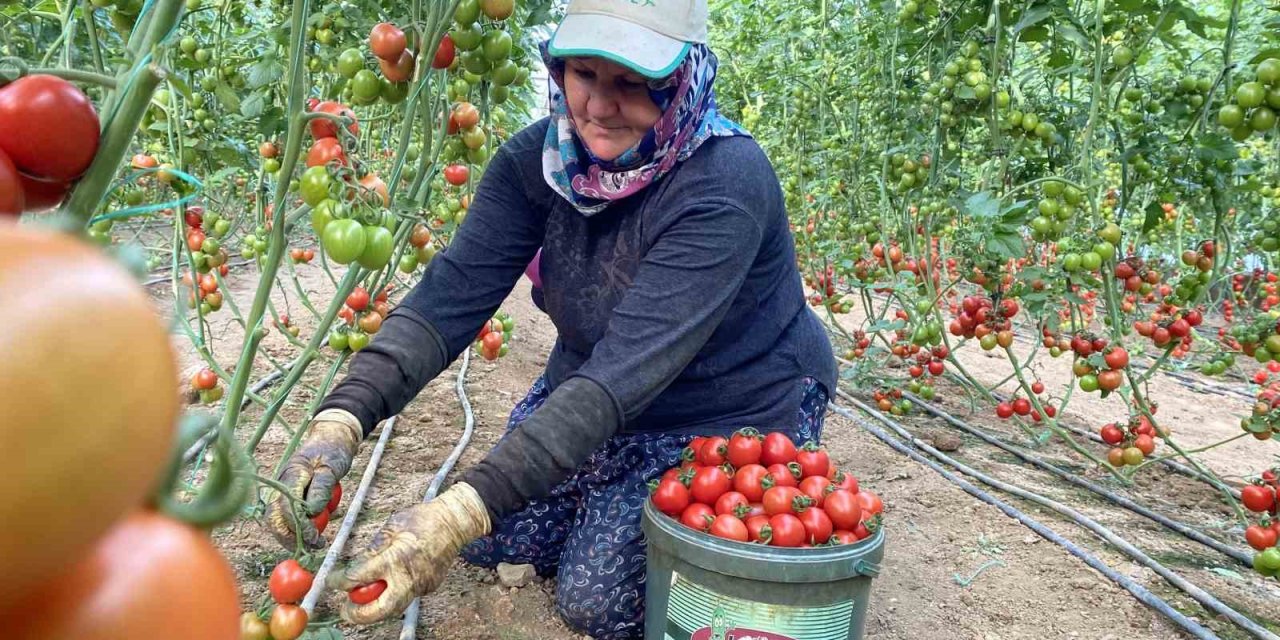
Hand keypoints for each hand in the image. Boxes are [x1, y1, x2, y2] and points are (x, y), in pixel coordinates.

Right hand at [264, 409, 362, 548]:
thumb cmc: (333, 450)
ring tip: (313, 544)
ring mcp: (282, 489)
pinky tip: (309, 534)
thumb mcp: (332, 467)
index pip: (287, 506)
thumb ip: (321, 488)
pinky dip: (293, 528)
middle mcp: (282, 483)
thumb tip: (311, 512)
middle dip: (289, 537)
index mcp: (292, 474)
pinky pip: (284, 516)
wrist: (331, 437)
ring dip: (290, 536)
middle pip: (274, 518)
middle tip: (311, 548)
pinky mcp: (287, 494)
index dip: (299, 526)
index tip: (316, 537)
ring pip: (276, 520)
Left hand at [326, 482, 489, 623]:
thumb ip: (374, 547)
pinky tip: (388, 584)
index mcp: (397, 557)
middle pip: (380, 609)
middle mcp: (409, 576)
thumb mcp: (393, 525)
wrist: (455, 523)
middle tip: (345, 610)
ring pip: (394, 608)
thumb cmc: (424, 519)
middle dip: (359, 614)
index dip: (342, 581)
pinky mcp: (429, 587)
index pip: (361, 576)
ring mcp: (421, 585)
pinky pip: (406, 597)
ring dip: (375, 608)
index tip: (333, 581)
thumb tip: (358, 565)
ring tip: (362, 600)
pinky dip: (393, 594)